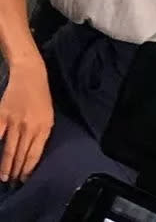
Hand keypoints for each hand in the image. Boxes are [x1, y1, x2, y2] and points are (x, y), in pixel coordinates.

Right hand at [0, 57, 52, 182]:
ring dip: (6, 166)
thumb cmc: (41, 97)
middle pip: (21, 154)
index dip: (28, 168)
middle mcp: (30, 127)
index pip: (35, 154)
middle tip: (12, 182)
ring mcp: (15, 122)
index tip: (24, 179)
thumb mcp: (48, 116)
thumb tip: (32, 154)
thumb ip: (41, 134)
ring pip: (9, 150)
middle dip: (16, 171)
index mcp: (44, 127)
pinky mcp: (2, 116)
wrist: (30, 76)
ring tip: (4, 177)